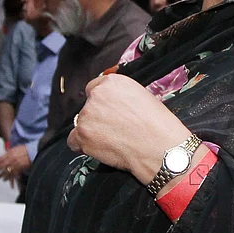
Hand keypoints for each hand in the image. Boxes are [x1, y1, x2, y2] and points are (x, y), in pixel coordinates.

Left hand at [0, 145, 31, 186]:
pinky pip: (12, 174)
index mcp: (8, 154)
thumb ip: (7, 153)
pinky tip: (4, 179)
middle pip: (0, 166)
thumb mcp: (14, 149)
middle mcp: (10, 160)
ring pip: (5, 171)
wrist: (33, 151)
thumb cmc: (24, 149)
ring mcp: (15, 165)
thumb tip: (2, 157)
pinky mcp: (19, 169)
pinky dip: (8, 177)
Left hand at [68, 74, 191, 184]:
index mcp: (112, 82)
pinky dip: (83, 147)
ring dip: (91, 133)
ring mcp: (87, 115)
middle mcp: (96, 95)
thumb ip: (121, 97)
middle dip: (97, 118)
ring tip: (113, 142)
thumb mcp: (142, 97)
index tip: (108, 113)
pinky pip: (73, 141)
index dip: (101, 103)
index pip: (94, 89)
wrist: (160, 148)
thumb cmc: (158, 125)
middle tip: (114, 130)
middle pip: (87, 107)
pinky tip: (101, 150)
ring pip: (81, 124)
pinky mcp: (82, 135)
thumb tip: (112, 105)